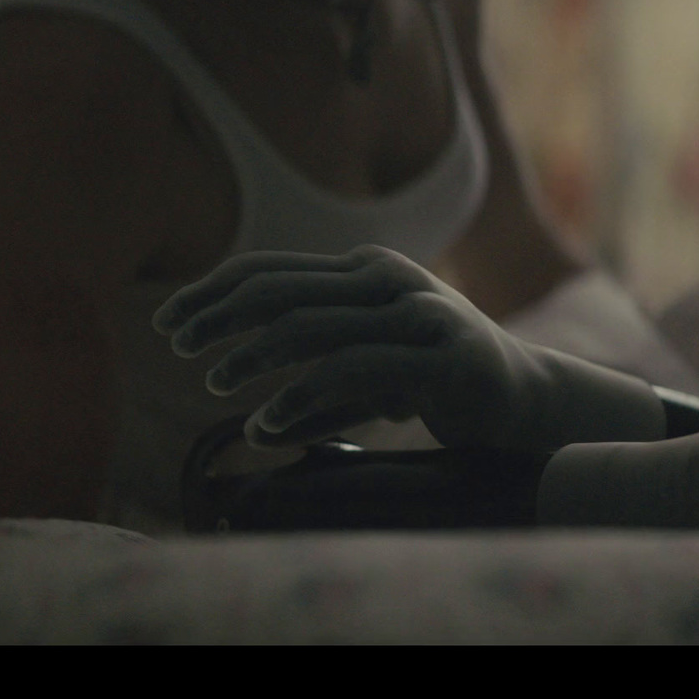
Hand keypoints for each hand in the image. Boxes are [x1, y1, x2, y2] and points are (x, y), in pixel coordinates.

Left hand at [153, 246, 663, 451]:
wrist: (528, 402)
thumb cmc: (440, 387)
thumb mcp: (371, 377)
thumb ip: (319, 387)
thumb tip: (255, 429)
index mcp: (366, 270)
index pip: (275, 269)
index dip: (214, 290)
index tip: (170, 320)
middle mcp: (389, 279)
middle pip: (282, 288)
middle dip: (219, 314)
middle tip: (176, 343)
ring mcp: (418, 313)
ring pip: (314, 325)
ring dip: (253, 354)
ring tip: (212, 381)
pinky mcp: (441, 356)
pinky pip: (355, 369)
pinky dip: (302, 396)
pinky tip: (266, 423)